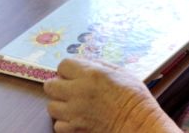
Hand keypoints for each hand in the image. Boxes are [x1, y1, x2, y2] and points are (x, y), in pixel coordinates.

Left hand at [44, 58, 179, 132]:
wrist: (138, 123)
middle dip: (59, 85)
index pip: (63, 65)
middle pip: (50, 85)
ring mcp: (74, 112)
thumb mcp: (120, 72)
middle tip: (70, 89)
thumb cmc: (134, 97)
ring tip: (74, 105)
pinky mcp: (73, 129)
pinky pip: (58, 124)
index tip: (74, 74)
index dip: (68, 69)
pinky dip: (65, 122)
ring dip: (61, 104)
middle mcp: (78, 91)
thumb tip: (85, 64)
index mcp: (91, 74)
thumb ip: (99, 66)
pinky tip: (77, 118)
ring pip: (51, 106)